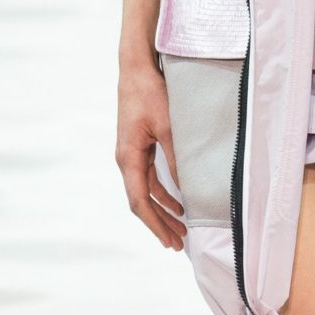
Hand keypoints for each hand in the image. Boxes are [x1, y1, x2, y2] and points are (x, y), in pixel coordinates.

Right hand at [116, 60, 184, 248]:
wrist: (137, 69)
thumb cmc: (150, 94)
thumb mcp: (168, 127)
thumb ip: (177, 158)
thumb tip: (188, 187)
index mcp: (128, 157)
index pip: (139, 201)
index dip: (154, 224)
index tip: (169, 241)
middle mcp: (126, 159)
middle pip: (141, 201)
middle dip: (160, 224)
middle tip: (178, 244)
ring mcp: (131, 154)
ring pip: (146, 191)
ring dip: (163, 210)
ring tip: (180, 228)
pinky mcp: (139, 147)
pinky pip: (149, 178)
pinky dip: (163, 193)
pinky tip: (178, 202)